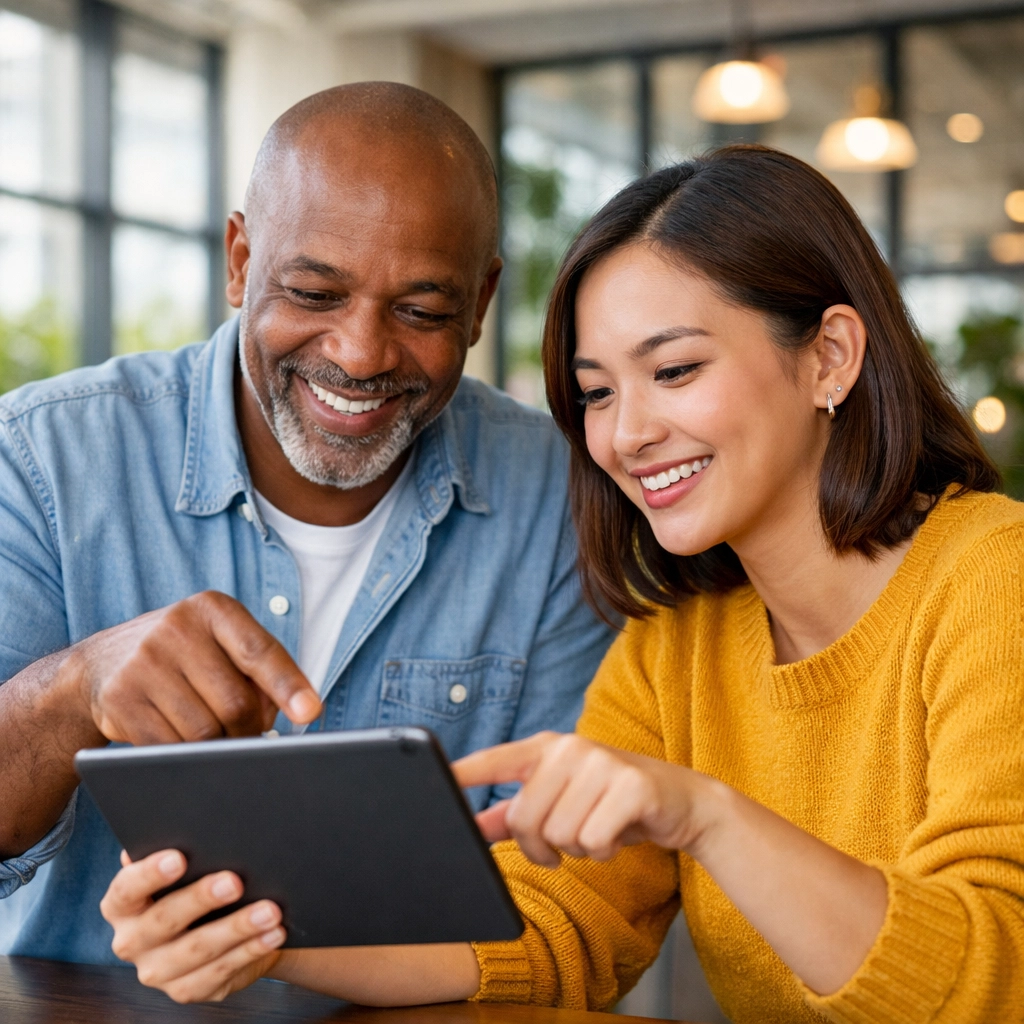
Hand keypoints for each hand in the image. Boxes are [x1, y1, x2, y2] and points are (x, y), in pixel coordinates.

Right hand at [61, 591, 320, 745]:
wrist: (101, 663)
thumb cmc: (183, 655)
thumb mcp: (220, 643)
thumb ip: (259, 670)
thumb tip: (291, 714)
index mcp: (212, 608)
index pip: (259, 651)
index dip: (288, 685)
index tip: (310, 713)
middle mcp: (176, 628)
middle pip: (235, 703)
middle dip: (250, 729)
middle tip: (248, 734)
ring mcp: (144, 663)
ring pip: (204, 732)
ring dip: (218, 745)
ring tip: (213, 733)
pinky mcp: (120, 700)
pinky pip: (170, 748)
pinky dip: (186, 755)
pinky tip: (182, 740)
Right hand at [101, 849, 285, 1002]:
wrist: (221, 930)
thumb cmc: (197, 884)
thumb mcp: (186, 869)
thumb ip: (179, 850)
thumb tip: (188, 826)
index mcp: (122, 906)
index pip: (126, 889)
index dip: (149, 874)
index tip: (178, 857)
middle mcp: (132, 941)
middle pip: (164, 921)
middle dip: (201, 899)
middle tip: (235, 881)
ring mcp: (158, 971)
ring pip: (198, 950)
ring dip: (237, 928)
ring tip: (269, 910)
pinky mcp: (187, 990)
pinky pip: (221, 972)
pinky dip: (251, 951)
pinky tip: (272, 934)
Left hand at [454, 732, 714, 867]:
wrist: (684, 801)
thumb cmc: (613, 802)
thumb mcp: (564, 802)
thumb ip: (517, 814)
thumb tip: (474, 826)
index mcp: (547, 748)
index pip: (495, 759)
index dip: (463, 772)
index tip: (431, 780)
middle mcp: (569, 748)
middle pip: (524, 820)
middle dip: (543, 847)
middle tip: (569, 841)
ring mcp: (601, 763)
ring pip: (558, 836)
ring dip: (578, 849)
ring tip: (599, 830)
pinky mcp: (630, 786)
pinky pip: (593, 842)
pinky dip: (604, 851)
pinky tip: (619, 834)